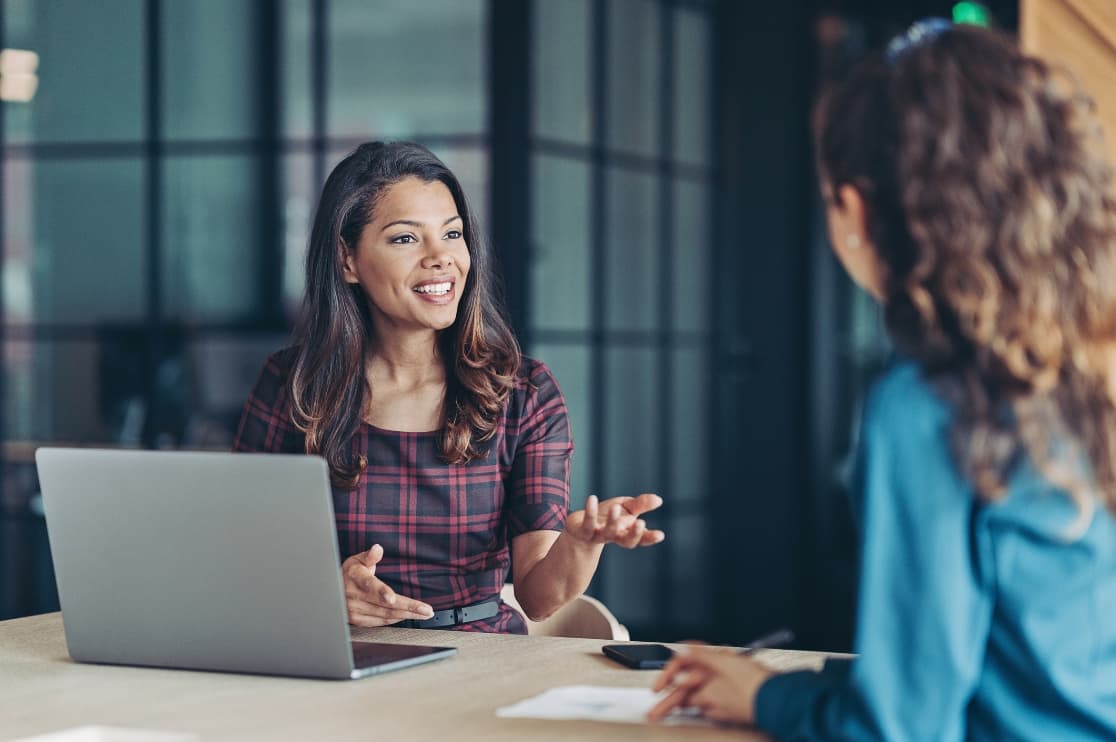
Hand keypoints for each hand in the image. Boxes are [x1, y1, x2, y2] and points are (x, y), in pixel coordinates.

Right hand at [341, 544, 434, 626]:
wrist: (331, 589)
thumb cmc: (350, 573)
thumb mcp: (358, 560)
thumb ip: (370, 556)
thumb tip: (377, 548)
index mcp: (356, 578)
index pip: (370, 585)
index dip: (382, 592)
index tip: (392, 598)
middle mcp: (355, 596)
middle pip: (385, 604)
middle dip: (409, 607)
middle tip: (427, 610)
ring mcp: (355, 610)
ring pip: (385, 615)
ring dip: (406, 615)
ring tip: (424, 614)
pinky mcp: (358, 621)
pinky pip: (381, 622)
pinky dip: (396, 619)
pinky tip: (407, 616)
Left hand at [564, 494, 665, 547]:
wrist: (579, 527)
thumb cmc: (607, 516)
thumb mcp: (626, 507)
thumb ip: (641, 504)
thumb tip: (659, 500)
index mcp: (627, 532)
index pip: (641, 538)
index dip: (650, 538)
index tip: (660, 535)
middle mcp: (614, 536)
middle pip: (626, 540)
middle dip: (634, 533)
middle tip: (641, 522)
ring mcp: (598, 535)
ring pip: (607, 533)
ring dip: (612, 521)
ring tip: (615, 507)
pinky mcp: (583, 531)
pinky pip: (587, 523)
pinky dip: (590, 512)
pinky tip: (592, 498)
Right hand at [648, 646, 774, 724]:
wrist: (772, 701)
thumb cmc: (753, 678)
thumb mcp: (725, 661)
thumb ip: (701, 654)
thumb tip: (681, 646)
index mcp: (712, 660)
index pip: (684, 661)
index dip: (669, 671)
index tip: (661, 684)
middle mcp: (712, 675)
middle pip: (683, 683)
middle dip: (667, 694)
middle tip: (654, 706)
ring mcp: (716, 691)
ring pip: (689, 697)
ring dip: (673, 704)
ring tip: (659, 714)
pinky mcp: (721, 707)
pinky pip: (702, 708)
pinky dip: (692, 710)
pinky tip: (683, 713)